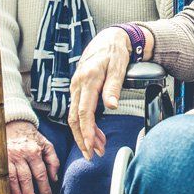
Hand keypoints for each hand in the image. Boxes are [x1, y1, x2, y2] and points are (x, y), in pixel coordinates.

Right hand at [0, 120, 59, 193]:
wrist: (12, 125)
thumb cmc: (32, 137)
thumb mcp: (47, 144)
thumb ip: (53, 160)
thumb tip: (55, 178)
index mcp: (34, 151)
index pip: (40, 173)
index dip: (44, 187)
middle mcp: (21, 155)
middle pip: (26, 178)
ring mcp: (8, 157)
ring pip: (13, 179)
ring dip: (18, 193)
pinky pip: (2, 176)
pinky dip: (6, 187)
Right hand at [67, 27, 131, 157]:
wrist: (109, 39)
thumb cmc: (115, 52)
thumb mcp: (119, 67)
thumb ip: (114, 87)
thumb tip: (112, 105)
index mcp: (88, 79)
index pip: (83, 111)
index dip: (86, 131)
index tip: (91, 146)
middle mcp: (78, 84)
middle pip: (74, 118)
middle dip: (82, 139)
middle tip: (92, 154)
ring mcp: (76, 87)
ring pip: (75, 116)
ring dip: (85, 134)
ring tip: (97, 148)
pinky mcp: (79, 89)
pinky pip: (78, 110)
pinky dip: (86, 124)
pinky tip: (96, 134)